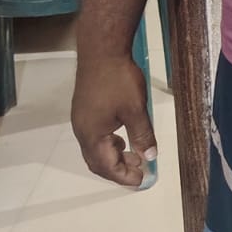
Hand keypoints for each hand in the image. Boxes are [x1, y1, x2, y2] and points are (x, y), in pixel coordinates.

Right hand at [71, 53, 156, 188]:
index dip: (124, 176)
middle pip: (98, 161)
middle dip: (118, 169)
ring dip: (115, 156)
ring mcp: (81, 120)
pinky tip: (123, 138)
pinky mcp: (85, 110)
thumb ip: (142, 135)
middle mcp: (82, 131)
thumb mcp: (136, 110)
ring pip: (96, 149)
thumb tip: (150, 156)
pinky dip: (109, 143)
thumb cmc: (118, 80)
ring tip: (136, 155)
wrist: (101, 51)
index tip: (142, 180)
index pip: (106, 167)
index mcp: (91, 136)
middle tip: (140, 171)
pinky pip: (95, 136)